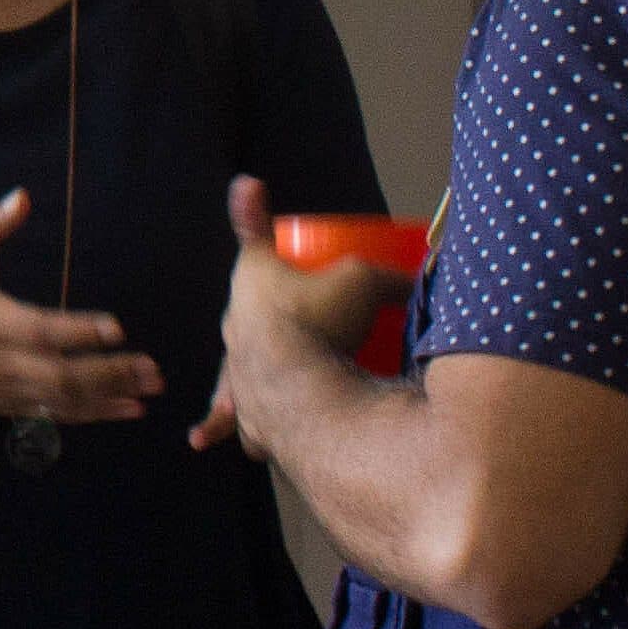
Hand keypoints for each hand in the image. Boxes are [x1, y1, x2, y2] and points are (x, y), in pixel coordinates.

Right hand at [0, 189, 160, 426]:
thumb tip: (23, 196)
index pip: (40, 329)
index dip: (80, 330)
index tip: (118, 327)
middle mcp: (3, 360)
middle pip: (63, 375)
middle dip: (111, 373)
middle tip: (153, 368)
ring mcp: (8, 387)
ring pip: (65, 400)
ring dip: (112, 396)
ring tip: (151, 389)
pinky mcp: (10, 405)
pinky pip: (58, 415)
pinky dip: (95, 415)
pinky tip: (127, 410)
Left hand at [195, 178, 415, 454]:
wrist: (290, 383)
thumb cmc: (318, 322)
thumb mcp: (361, 282)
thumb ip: (390, 274)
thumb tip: (422, 269)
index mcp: (255, 278)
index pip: (255, 237)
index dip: (253, 212)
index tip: (249, 191)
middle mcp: (236, 321)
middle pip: (248, 310)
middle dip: (260, 315)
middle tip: (289, 321)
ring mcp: (236, 364)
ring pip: (233, 363)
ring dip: (233, 374)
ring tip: (235, 381)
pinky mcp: (245, 408)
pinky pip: (236, 414)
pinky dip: (226, 422)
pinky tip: (205, 437)